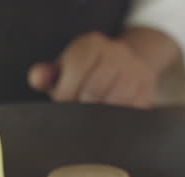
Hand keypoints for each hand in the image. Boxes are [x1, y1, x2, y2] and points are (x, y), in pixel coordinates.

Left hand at [28, 31, 175, 108]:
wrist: (124, 68)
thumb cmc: (85, 74)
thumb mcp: (64, 69)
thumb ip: (46, 75)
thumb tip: (38, 77)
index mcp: (91, 45)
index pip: (77, 67)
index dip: (66, 92)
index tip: (63, 105)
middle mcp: (117, 53)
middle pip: (94, 89)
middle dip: (81, 107)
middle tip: (76, 117)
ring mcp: (135, 72)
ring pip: (114, 103)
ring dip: (98, 117)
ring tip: (90, 121)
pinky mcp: (147, 92)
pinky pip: (129, 112)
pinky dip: (114, 122)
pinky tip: (106, 123)